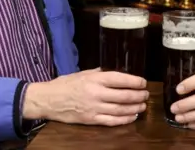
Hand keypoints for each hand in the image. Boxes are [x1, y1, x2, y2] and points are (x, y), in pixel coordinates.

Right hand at [24, 69, 148, 126]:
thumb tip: (115, 73)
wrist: (48, 100)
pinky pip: (111, 121)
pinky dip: (124, 120)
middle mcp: (96, 94)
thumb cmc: (65, 84)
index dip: (134, 81)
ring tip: (142, 106)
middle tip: (146, 94)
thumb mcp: (83, 73)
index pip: (120, 79)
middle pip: (123, 96)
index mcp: (94, 80)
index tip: (143, 82)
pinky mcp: (91, 120)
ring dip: (134, 108)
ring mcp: (94, 108)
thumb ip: (99, 73)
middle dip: (138, 95)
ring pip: (120, 110)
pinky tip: (132, 117)